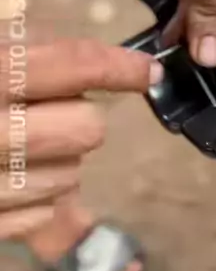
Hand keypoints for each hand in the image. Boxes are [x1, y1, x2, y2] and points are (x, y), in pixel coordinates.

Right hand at [0, 36, 162, 236]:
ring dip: (59, 162)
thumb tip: (119, 65)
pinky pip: (45, 216)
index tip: (148, 70)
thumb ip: (38, 54)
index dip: (120, 67)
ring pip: (69, 177)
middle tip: (51, 112)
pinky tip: (9, 180)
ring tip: (19, 148)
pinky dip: (38, 199)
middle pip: (87, 129)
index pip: (73, 65)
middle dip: (81, 118)